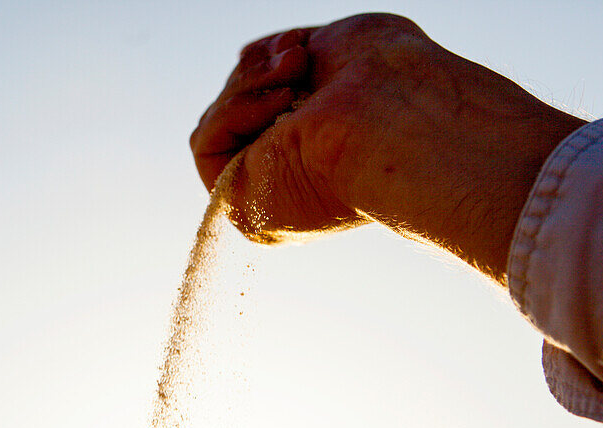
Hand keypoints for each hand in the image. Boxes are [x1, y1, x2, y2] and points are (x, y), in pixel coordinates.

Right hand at [190, 13, 584, 281]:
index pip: (263, 103)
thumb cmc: (389, 80)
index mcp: (317, 149)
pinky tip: (281, 103)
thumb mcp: (334, 46)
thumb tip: (246, 60)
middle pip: (238, 109)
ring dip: (249, 85)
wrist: (397, 113)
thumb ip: (286, 60)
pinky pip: (206, 144)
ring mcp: (265, 194)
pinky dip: (233, 111)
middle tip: (300, 55)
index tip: (300, 45)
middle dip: (261, 70)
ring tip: (295, 70)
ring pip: (219, 122)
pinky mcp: (242, 207)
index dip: (267, 68)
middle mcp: (292, 176)